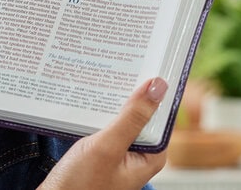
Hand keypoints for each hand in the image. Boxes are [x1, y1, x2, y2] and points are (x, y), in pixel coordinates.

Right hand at [38, 77, 168, 189]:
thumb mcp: (107, 147)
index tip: (148, 64)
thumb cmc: (79, 186)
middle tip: (124, 63)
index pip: (161, 116)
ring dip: (113, 103)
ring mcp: (119, 156)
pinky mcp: (101, 155)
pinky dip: (98, 114)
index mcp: (150, 157)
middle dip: (132, 94)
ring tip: (104, 78)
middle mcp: (138, 156)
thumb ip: (133, 117)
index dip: (155, 91)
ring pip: (121, 119)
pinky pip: (105, 127)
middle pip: (141, 116)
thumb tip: (158, 86)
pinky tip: (88, 101)